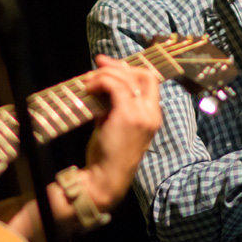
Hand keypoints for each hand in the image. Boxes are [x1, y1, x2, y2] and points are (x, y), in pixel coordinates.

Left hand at [79, 55, 161, 208]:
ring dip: (105, 74)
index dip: (132, 68)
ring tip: (88, 81)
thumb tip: (103, 83)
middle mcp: (152, 113)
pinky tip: (88, 87)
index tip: (112, 65)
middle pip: (144, 74)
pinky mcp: (128, 115)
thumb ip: (115, 104)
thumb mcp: (115, 124)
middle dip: (119, 65)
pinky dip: (100, 81)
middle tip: (98, 63)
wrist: (106, 178)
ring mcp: (142, 114)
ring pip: (126, 78)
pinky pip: (115, 86)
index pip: (151, 81)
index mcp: (153, 116)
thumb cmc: (108, 154)